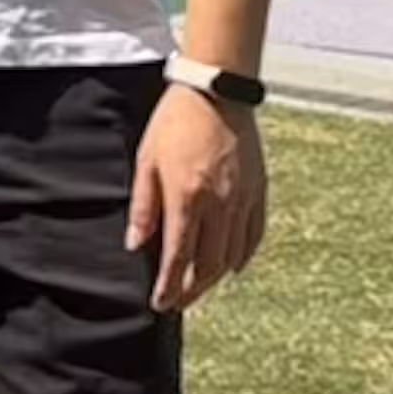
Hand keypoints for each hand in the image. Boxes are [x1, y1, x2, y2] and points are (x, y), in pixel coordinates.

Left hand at [125, 87, 267, 313]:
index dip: (168, 286)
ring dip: (214, 279)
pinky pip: (254, 235)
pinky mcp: (258, 190)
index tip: (160, 303)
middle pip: (208, 265)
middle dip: (191, 291)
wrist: (217, 90)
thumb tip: (134, 244)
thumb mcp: (147, 161)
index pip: (178, 257)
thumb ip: (144, 206)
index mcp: (187, 196)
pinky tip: (232, 266)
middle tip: (177, 302)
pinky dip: (243, 256)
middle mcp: (219, 204)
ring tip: (198, 287)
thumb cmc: (176, 122)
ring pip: (233, 256)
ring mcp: (242, 199)